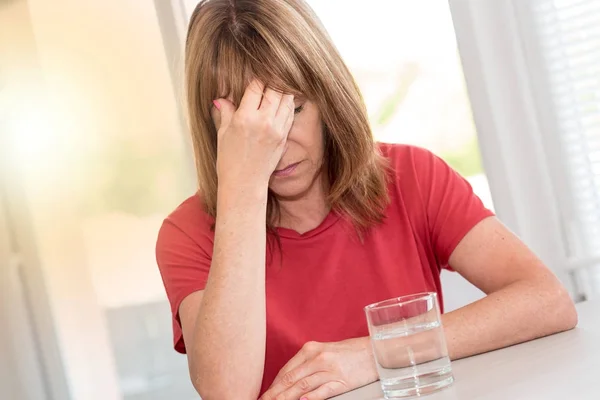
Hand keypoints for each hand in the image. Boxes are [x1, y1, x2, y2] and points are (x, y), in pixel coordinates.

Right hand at [213, 79, 294, 189]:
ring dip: (282, 90)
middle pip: (275, 89)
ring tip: (277, 87)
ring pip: (287, 99)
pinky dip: (288, 104)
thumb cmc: (229, 160)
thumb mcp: (223, 133)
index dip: (256, 79)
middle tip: (268, 79)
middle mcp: (263, 121)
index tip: (255, 76)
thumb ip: (226, 111)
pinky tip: (283, 101)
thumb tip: (222, 97)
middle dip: (272, 81)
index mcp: (245, 117)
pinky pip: (290, 113)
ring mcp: (277, 129)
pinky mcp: (284, 137)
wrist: (244, 183)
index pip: (256, 86)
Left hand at [259, 338, 377, 399]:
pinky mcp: (342, 381)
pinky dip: (311, 398)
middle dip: (275, 394)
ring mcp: (330, 369)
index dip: (274, 385)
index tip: (265, 395)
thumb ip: (307, 363)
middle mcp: (318, 358)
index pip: (287, 370)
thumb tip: (289, 380)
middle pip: (291, 379)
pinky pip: (322, 391)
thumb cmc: (351, 352)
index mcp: (311, 349)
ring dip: (287, 398)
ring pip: (302, 386)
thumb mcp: (325, 352)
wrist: (376, 350)